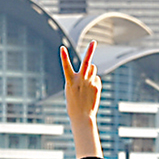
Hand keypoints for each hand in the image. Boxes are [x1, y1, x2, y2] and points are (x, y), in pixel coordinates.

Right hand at [61, 42, 102, 158]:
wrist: (82, 116)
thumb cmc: (73, 102)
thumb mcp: (71, 88)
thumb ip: (79, 76)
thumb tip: (92, 67)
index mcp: (70, 81)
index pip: (66, 67)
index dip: (63, 57)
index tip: (62, 47)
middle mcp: (81, 81)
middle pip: (86, 63)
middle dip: (90, 51)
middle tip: (93, 42)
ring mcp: (90, 83)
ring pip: (92, 68)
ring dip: (90, 71)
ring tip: (86, 81)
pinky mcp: (97, 86)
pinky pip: (96, 78)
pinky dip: (93, 82)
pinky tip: (90, 91)